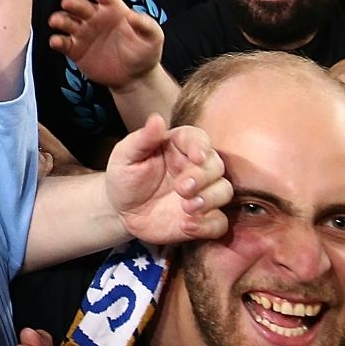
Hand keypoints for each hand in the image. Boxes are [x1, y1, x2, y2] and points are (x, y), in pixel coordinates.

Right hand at [46, 0, 163, 88]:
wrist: (135, 78)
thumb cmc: (144, 53)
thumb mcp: (153, 38)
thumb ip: (147, 26)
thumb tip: (133, 16)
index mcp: (112, 9)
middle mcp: (95, 18)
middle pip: (80, 5)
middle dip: (72, 2)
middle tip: (67, 3)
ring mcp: (83, 33)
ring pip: (67, 21)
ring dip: (60, 19)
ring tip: (56, 21)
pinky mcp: (75, 50)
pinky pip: (63, 43)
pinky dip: (57, 41)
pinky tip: (56, 41)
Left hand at [105, 115, 230, 245]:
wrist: (121, 211)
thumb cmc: (124, 177)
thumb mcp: (126, 156)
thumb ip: (142, 139)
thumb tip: (156, 119)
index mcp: (179, 147)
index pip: (199, 139)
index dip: (201, 146)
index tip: (197, 157)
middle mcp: (196, 168)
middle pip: (217, 165)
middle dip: (204, 177)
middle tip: (182, 188)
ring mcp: (202, 193)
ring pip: (224, 191)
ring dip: (210, 199)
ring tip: (187, 207)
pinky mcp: (203, 218)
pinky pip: (219, 222)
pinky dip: (208, 225)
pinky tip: (187, 226)